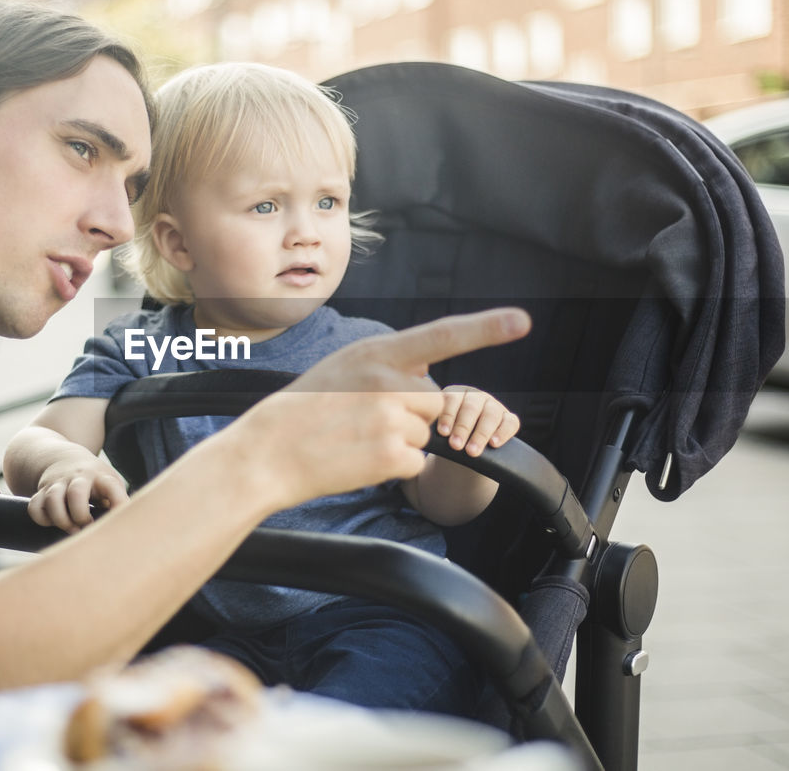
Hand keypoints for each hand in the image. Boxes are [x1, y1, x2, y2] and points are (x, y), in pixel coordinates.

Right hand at [27, 446, 129, 533]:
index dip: (118, 503)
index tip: (119, 518)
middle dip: (80, 515)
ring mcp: (58, 483)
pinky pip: (35, 507)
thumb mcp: (110, 483)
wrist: (64, 458)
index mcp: (100, 477)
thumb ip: (118, 501)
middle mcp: (77, 477)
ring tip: (72, 528)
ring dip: (61, 520)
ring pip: (53, 500)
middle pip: (76, 493)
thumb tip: (125, 528)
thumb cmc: (95, 480)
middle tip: (86, 526)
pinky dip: (42, 519)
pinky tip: (53, 522)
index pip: (111, 487)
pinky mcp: (42, 491)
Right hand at [234, 307, 530, 507]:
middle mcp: (389, 382)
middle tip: (363, 419)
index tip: (521, 322)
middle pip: (435, 399)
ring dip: (401, 440)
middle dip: (412, 413)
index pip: (443, 335)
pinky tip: (359, 458)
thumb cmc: (302, 409)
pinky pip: (417, 461)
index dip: (486, 328)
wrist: (267, 451)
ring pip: (427, 432)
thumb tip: (423, 378)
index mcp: (376, 353)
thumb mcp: (343, 367)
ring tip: (356, 438)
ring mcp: (392, 419)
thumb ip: (384, 366)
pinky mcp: (392, 455)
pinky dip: (395, 466)